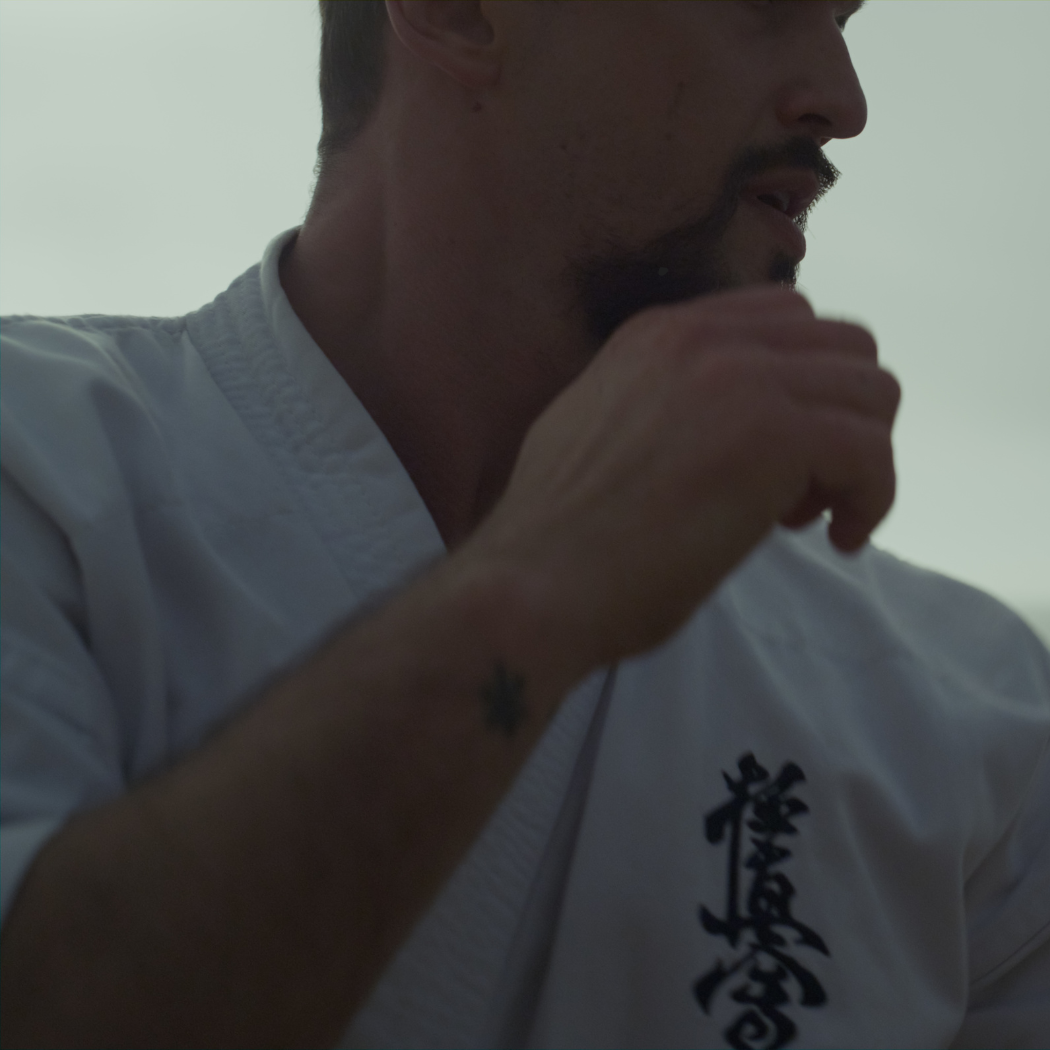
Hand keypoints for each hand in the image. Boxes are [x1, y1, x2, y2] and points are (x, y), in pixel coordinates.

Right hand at [465, 286, 899, 668]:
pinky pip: (872, 452)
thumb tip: (723, 433)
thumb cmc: (561, 536)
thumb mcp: (606, 433)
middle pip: (844, 345)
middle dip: (843, 416)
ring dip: (859, 458)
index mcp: (661, 334)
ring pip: (872, 391)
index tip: (781, 455)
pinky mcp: (773, 436)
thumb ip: (668, 406)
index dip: (804, 386)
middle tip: (804, 486)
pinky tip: (835, 539)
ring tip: (807, 516)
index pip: (786, 320)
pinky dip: (872, 498)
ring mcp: (740, 379)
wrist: (534, 582)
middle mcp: (704, 338)